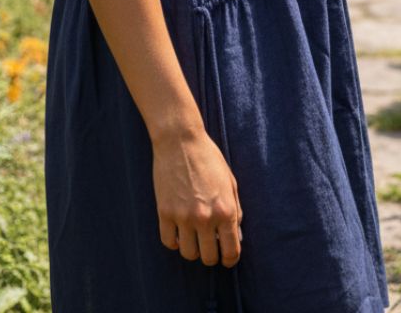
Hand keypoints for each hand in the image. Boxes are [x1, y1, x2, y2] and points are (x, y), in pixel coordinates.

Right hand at [152, 126, 242, 267]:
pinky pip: (168, 242)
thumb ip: (235, 210)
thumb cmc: (208, 158)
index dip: (230, 260)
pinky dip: (174, 241)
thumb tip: (235, 235)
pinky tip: (178, 232)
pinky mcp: (164, 212)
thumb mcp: (230, 181)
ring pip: (188, 253)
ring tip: (193, 237)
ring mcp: (183, 216)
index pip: (231, 251)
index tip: (226, 259)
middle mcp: (205, 217)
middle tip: (209, 246)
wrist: (180, 140)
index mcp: (226, 210)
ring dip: (192, 249)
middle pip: (208, 257)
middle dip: (211, 255)